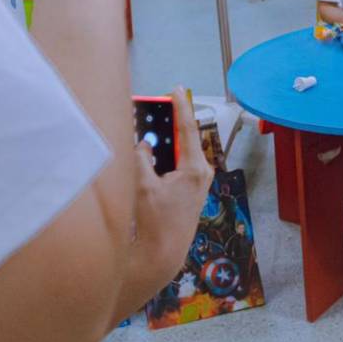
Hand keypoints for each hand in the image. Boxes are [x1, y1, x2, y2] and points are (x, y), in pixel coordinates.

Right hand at [129, 88, 215, 290]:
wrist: (163, 253)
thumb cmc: (156, 223)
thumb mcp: (144, 186)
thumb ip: (141, 158)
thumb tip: (141, 142)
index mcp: (194, 169)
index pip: (188, 129)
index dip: (181, 106)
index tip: (177, 88)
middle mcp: (201, 172)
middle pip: (184, 138)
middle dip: (168, 123)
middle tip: (153, 108)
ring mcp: (198, 181)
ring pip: (180, 151)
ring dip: (164, 141)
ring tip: (147, 129)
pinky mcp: (190, 188)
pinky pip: (178, 163)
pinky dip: (165, 156)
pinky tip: (150, 153)